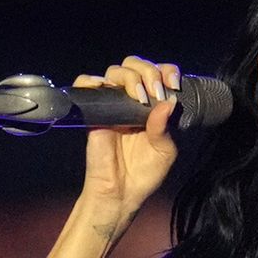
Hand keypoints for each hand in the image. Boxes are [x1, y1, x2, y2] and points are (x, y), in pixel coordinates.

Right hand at [70, 55, 189, 236]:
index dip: (166, 71)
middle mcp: (132, 100)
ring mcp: (112, 105)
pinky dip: (91, 80)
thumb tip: (167, 102)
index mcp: (153, 106)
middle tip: (154, 92)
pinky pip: (85, 85)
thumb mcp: (164, 151)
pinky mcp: (93, 112)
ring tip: (138, 97)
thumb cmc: (144, 174)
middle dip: (147, 71)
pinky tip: (105, 89)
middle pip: (135, 65)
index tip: (172, 84)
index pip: (158, 73)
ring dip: (129, 77)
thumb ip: (165, 127)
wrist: (121, 192)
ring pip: (114, 71)